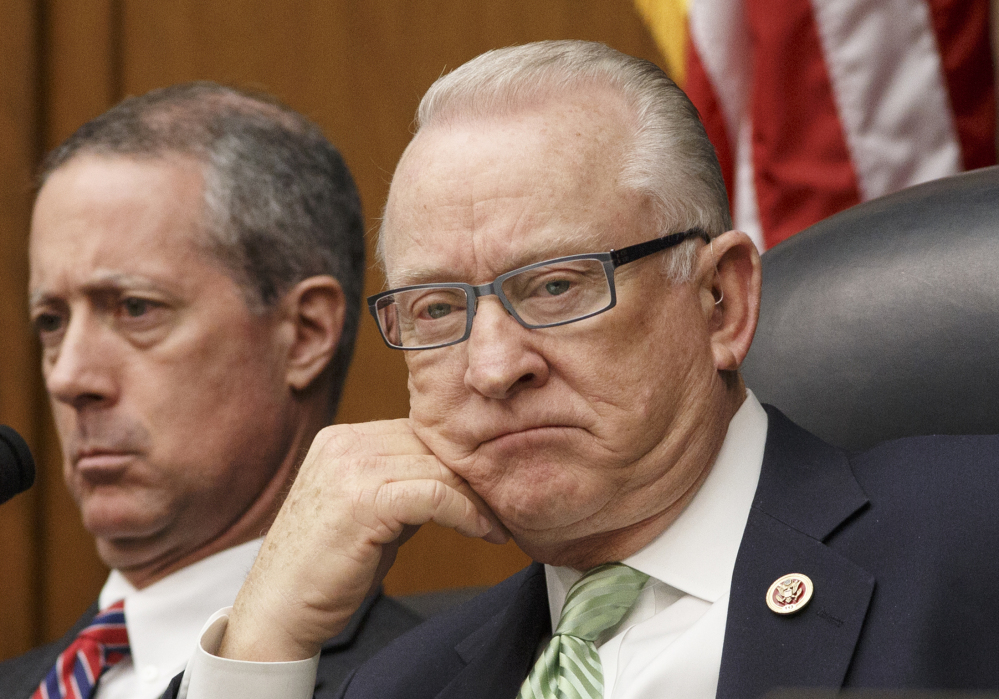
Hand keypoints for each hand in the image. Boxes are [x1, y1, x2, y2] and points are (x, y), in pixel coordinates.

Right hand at [218, 419, 508, 660]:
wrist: (277, 610)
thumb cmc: (326, 568)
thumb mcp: (366, 511)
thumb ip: (401, 482)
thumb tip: (456, 475)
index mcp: (342, 438)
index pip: (418, 432)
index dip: (458, 459)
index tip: (490, 486)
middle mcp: (344, 443)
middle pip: (432, 446)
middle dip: (473, 476)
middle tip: (507, 503)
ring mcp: (351, 468)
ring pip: (439, 468)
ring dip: (477, 498)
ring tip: (498, 524)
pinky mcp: (364, 501)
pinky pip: (435, 495)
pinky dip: (467, 513)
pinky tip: (484, 531)